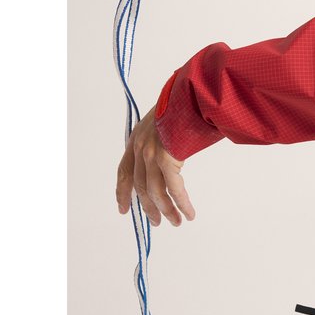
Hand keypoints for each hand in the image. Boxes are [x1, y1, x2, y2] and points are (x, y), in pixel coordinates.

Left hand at [116, 105, 195, 226]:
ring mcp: (151, 153)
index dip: (122, 192)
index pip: (124, 171)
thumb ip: (161, 139)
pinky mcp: (166, 158)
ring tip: (176, 222)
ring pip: (156, 191)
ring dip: (167, 209)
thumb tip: (170, 158)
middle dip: (149, 207)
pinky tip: (188, 213)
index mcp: (137, 138)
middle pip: (140, 186)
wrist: (192, 92)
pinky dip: (182, 203)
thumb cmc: (185, 104)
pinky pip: (174, 188)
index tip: (123, 209)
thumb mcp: (164, 121)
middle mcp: (140, 147)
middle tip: (158, 222)